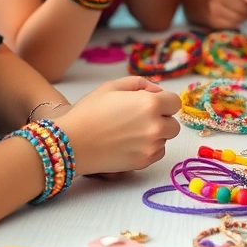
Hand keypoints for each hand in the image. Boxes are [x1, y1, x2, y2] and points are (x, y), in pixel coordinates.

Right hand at [59, 76, 180, 174]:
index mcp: (150, 104)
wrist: (71, 142)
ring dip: (156, 135)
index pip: (175, 102)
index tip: (151, 104)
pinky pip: (157, 153)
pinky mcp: (143, 162)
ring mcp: (151, 147)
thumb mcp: (113, 86)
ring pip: (165, 139)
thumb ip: (140, 84)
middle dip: (162, 119)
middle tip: (140, 119)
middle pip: (173, 124)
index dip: (164, 102)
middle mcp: (155, 126)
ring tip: (131, 132)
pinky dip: (149, 148)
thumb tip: (158, 91)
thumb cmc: (89, 111)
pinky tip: (130, 144)